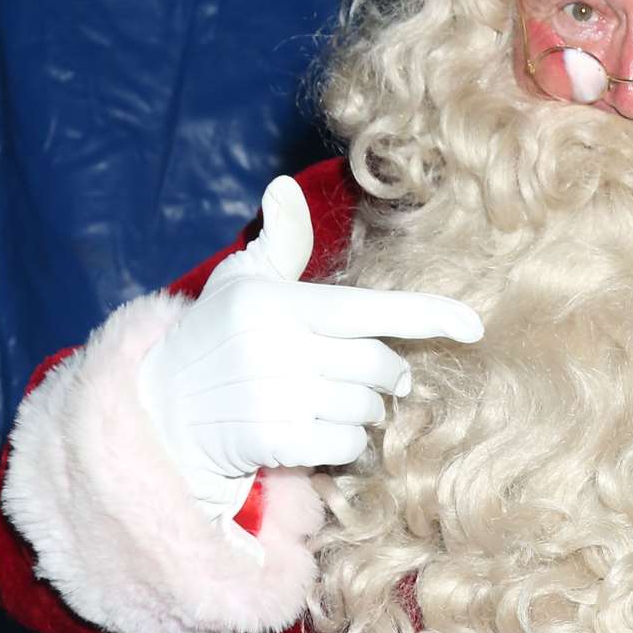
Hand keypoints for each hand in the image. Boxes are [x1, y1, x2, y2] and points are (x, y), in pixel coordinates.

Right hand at [136, 175, 483, 523]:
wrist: (158, 409)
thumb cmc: (214, 337)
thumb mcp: (241, 282)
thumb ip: (279, 241)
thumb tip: (283, 187)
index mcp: (279, 305)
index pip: (368, 309)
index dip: (426, 316)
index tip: (473, 326)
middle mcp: (277, 349)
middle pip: (377, 366)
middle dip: (390, 374)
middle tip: (384, 377)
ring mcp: (274, 399)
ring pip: (365, 407)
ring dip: (367, 409)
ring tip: (339, 401)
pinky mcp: (272, 444)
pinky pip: (344, 444)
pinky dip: (347, 442)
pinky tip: (323, 432)